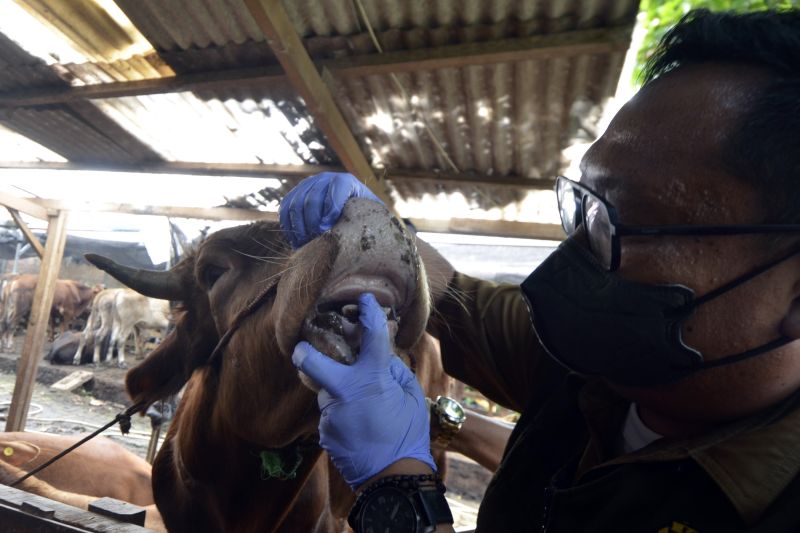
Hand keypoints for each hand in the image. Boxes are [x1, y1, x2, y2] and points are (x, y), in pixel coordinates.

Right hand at [279, 172, 381, 247]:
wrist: (350, 212)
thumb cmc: (363, 218)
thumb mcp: (370, 217)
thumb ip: (369, 221)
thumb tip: (365, 234)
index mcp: (346, 182)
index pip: (335, 191)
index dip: (330, 211)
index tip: (327, 230)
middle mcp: (325, 179)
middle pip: (312, 199)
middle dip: (312, 223)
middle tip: (316, 241)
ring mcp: (308, 184)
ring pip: (296, 204)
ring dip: (299, 227)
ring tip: (305, 244)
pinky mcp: (295, 194)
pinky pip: (285, 209)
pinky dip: (288, 226)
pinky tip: (297, 241)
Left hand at [292, 293, 434, 488]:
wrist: (391, 479)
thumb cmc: (407, 435)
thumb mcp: (411, 397)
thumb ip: (394, 371)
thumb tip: (383, 356)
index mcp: (371, 378)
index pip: (371, 336)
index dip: (368, 313)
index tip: (363, 300)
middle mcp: (343, 392)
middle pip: (312, 362)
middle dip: (305, 352)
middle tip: (304, 348)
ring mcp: (330, 414)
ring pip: (328, 392)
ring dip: (340, 393)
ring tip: (362, 409)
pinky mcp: (324, 433)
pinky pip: (331, 414)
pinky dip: (342, 414)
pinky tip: (358, 427)